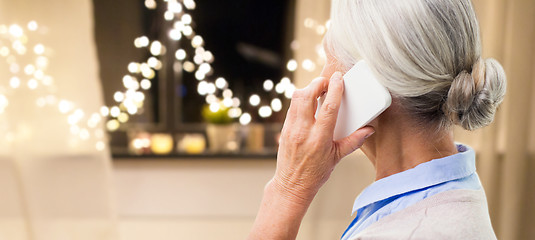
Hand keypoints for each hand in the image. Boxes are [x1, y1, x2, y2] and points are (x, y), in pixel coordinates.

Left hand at [271, 71, 375, 203]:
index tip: (338, 78)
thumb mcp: (337, 158)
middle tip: (327, 82)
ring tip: (319, 90)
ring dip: (308, 90)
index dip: (334, 89)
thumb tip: (369, 130)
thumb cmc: (316, 174)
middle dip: (317, 84)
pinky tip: (309, 103)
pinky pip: (291, 107)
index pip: (329, 108)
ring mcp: (291, 129)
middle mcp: (303, 131)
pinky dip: (300, 100)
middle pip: (307, 96)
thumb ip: (353, 141)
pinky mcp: (284, 129)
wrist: (292, 185)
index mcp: (320, 139)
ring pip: (296, 99)